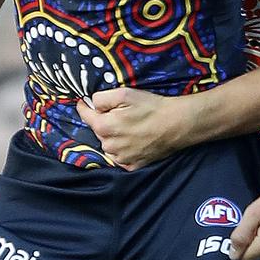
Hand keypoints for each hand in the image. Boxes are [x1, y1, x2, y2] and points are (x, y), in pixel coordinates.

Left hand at [76, 87, 192, 170]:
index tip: (83, 103)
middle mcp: (109, 146)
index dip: (84, 107)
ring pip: (109, 145)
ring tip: (131, 127)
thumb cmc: (151, 107)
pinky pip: (121, 157)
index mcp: (104, 127)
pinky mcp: (133, 165)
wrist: (176, 124)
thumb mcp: (124, 94)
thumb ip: (101, 98)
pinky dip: (124, 149)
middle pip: (99, 131)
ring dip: (114, 137)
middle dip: (105, 122)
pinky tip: (135, 140)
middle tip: (121, 114)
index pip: (85, 116)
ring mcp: (121, 158)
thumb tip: (91, 103)